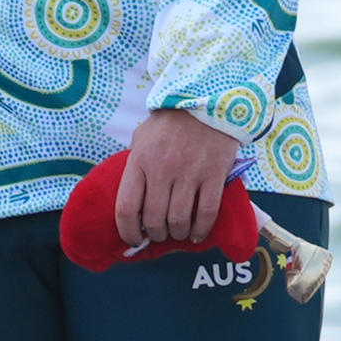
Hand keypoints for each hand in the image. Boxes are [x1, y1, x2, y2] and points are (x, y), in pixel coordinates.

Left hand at [112, 106, 238, 249]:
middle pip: (154, 219)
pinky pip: (206, 214)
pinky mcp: (214, 175)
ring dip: (178, 233)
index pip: (126, 208)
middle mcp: (162, 170)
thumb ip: (135, 164)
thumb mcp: (143, 137)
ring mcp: (189, 173)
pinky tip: (198, 233)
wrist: (207, 100)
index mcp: (139, 161)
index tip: (133, 239)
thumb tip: (132, 198)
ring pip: (179, 221)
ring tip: (178, 232)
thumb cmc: (171, 122)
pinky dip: (201, 230)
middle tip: (160, 234)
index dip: (128, 232)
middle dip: (156, 234)